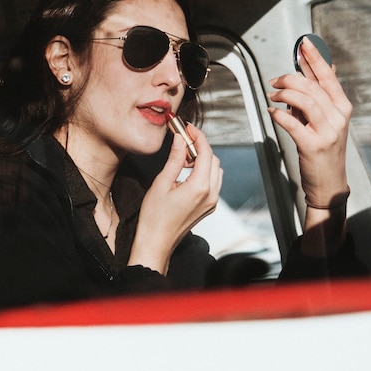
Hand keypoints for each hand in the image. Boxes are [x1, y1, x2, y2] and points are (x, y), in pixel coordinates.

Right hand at [128, 124, 221, 274]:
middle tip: (183, 139)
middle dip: (200, 146)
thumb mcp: (162, 183)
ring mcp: (212, 202)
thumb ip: (175, 159)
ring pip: (216, 170)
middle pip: (213, 159)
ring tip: (185, 156)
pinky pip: (213, 182)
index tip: (188, 128)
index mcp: (200, 187)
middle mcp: (211, 194)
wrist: (156, 243)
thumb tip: (181, 140)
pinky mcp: (208, 207)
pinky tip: (188, 171)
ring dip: (204, 159)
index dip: (198, 136)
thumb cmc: (154, 217)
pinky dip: (205, 171)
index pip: (206, 152)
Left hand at [268, 36, 351, 208]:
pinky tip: (272, 111)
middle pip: (311, 86)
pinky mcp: (313, 145)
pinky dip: (278, 114)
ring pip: (303, 100)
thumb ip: (317, 98)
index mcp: (342, 107)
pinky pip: (292, 123)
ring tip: (273, 95)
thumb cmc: (325, 150)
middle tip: (275, 80)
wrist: (329, 183)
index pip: (328, 76)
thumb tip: (307, 74)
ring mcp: (327, 131)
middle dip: (289, 78)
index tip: (304, 44)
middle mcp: (338, 117)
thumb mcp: (326, 120)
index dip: (315, 58)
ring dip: (283, 94)